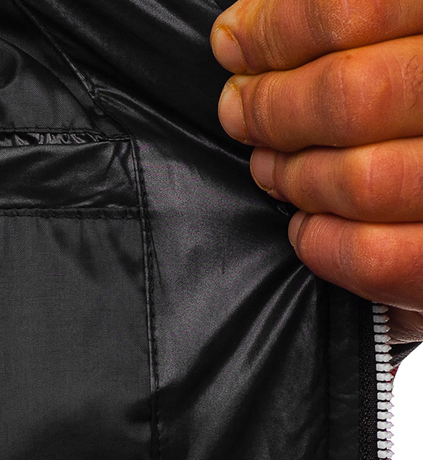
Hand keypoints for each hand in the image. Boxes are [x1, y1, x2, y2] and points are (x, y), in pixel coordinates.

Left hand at [211, 0, 422, 342]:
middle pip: (352, 97)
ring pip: (361, 181)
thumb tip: (253, 25)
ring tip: (270, 168)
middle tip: (239, 112)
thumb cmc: (420, 104)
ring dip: (295, 177)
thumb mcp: (405, 41)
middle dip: (272, 108)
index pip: (363, 8)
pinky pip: (375, 256)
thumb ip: (359, 24)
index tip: (234, 40)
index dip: (278, 27)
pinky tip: (306, 226)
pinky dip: (322, 243)